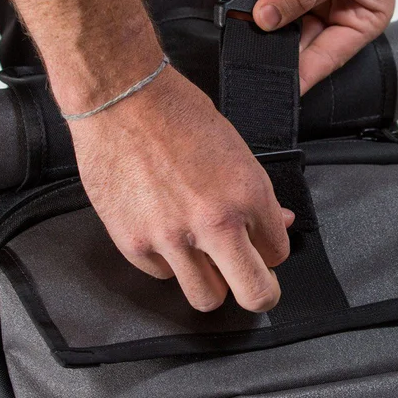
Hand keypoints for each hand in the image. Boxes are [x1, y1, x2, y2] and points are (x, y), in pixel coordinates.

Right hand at [65, 67, 294, 312]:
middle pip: (254, 293)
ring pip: (206, 298)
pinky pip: (162, 275)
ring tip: (201, 258)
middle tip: (250, 281)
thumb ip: (256, 194)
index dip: (269, 252)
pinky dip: (166, 262)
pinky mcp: (133, 243)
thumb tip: (276, 222)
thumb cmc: (176, 113)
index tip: (260, 248)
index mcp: (247, 195)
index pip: (277, 254)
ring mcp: (171, 238)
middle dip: (258, 292)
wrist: (121, 99)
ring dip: (210, 281)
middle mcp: (214, 223)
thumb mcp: (234, 147)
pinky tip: (162, 232)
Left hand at [254, 0, 397, 92]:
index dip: (304, 76)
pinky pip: (260, 0)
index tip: (278, 90)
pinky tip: (239, 14)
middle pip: (301, 47)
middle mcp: (335, 8)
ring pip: (278, 27)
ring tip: (245, 40)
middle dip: (278, 54)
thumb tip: (267, 19)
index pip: (330, 58)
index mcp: (364, 15)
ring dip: (261, 32)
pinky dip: (249, 7)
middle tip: (252, 66)